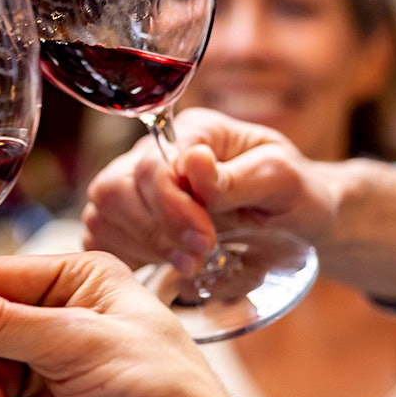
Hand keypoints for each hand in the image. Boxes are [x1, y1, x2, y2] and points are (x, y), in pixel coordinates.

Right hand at [82, 108, 334, 275]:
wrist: (295, 222)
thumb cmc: (294, 196)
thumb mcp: (284, 182)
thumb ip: (239, 175)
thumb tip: (193, 162)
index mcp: (194, 132)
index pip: (153, 165)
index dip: (171, 209)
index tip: (205, 243)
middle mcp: (154, 152)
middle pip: (116, 189)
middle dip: (154, 231)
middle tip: (196, 260)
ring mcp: (135, 184)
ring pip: (102, 213)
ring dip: (142, 247)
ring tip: (188, 264)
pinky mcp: (127, 218)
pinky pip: (100, 235)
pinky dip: (125, 255)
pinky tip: (161, 264)